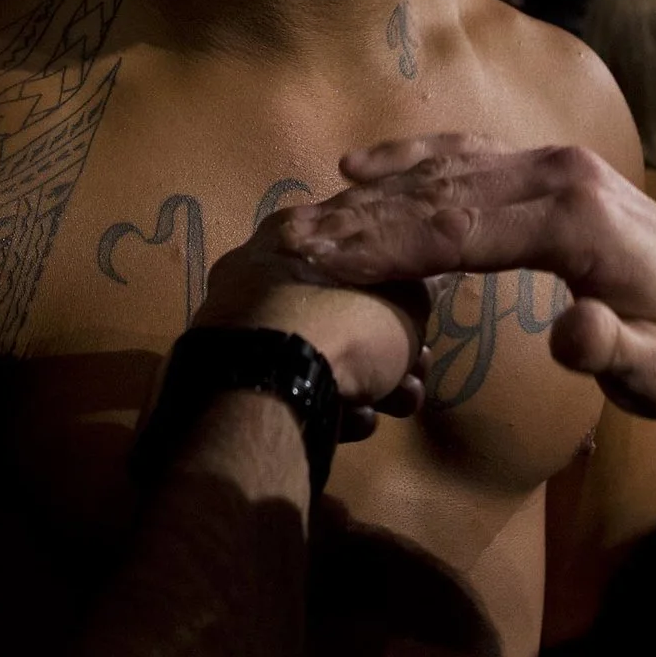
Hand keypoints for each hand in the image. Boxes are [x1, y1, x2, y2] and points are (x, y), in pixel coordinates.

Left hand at [196, 211, 431, 435]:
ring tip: (400, 404)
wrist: (271, 387)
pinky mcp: (233, 378)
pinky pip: (291, 386)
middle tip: (416, 373)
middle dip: (389, 349)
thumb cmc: (343, 323)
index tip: (422, 324)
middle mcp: (259, 275)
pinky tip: (356, 420)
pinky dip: (329, 403)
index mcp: (292, 236)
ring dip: (371, 383)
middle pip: (342, 312)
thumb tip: (416, 293)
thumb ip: (415, 293)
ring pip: (320, 353)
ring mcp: (241, 328)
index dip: (398, 292)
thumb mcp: (405, 299)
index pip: (354, 256)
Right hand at [282, 135, 655, 419]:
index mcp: (575, 219)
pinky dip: (409, 158)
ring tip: (303, 217)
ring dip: (370, 192)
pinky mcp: (545, 170)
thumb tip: (575, 334)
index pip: (456, 230)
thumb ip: (614, 354)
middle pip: (437, 193)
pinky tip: (360, 165)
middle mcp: (557, 174)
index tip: (322, 264)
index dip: (384, 246)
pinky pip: (464, 156)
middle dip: (357, 218)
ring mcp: (550, 164)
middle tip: (286, 242)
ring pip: (443, 169)